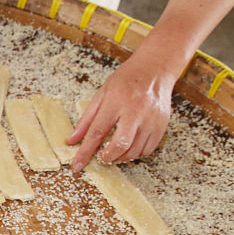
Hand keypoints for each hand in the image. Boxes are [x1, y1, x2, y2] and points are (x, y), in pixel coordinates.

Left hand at [67, 52, 175, 170]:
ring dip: (120, 157)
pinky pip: (147, 150)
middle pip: (120, 145)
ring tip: (114, 150)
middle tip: (101, 156)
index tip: (77, 166)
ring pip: (134, 151)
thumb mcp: (101, 94)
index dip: (85, 152)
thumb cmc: (126, 80)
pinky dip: (135, 153)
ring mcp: (151, 119)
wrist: (155, 69)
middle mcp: (136, 111)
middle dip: (107, 157)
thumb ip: (86, 120)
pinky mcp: (162, 125)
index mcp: (116, 101)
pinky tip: (128, 146)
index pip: (97, 132)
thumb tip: (72, 141)